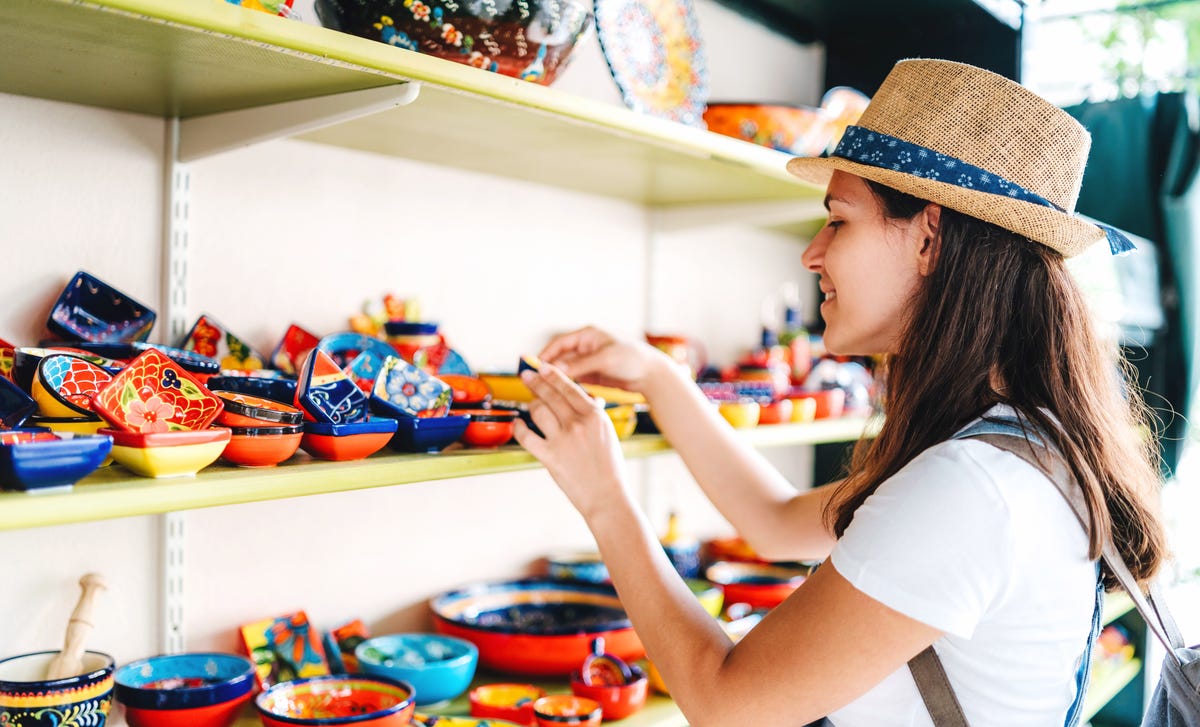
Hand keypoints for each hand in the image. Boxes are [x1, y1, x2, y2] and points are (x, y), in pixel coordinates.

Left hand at [514, 363, 629, 518]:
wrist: (608, 497)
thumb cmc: (610, 468)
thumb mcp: (608, 434)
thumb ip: (594, 415)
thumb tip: (586, 399)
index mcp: (594, 415)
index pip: (569, 387)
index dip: (552, 375)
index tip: (542, 367)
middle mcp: (578, 424)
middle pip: (550, 395)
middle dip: (536, 382)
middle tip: (527, 375)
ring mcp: (563, 440)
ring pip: (538, 411)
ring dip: (531, 404)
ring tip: (530, 403)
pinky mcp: (550, 457)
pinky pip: (527, 436)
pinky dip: (519, 428)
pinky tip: (518, 423)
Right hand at [539, 326, 672, 393]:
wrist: (651, 374)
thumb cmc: (632, 359)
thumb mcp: (605, 359)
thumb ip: (580, 365)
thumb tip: (556, 370)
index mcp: (588, 335)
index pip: (559, 343)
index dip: (545, 354)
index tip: (534, 366)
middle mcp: (585, 347)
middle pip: (560, 357)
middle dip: (548, 368)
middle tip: (535, 381)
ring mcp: (588, 362)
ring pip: (565, 370)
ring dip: (556, 379)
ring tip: (544, 390)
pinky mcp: (592, 375)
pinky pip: (574, 380)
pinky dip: (566, 386)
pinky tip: (560, 395)